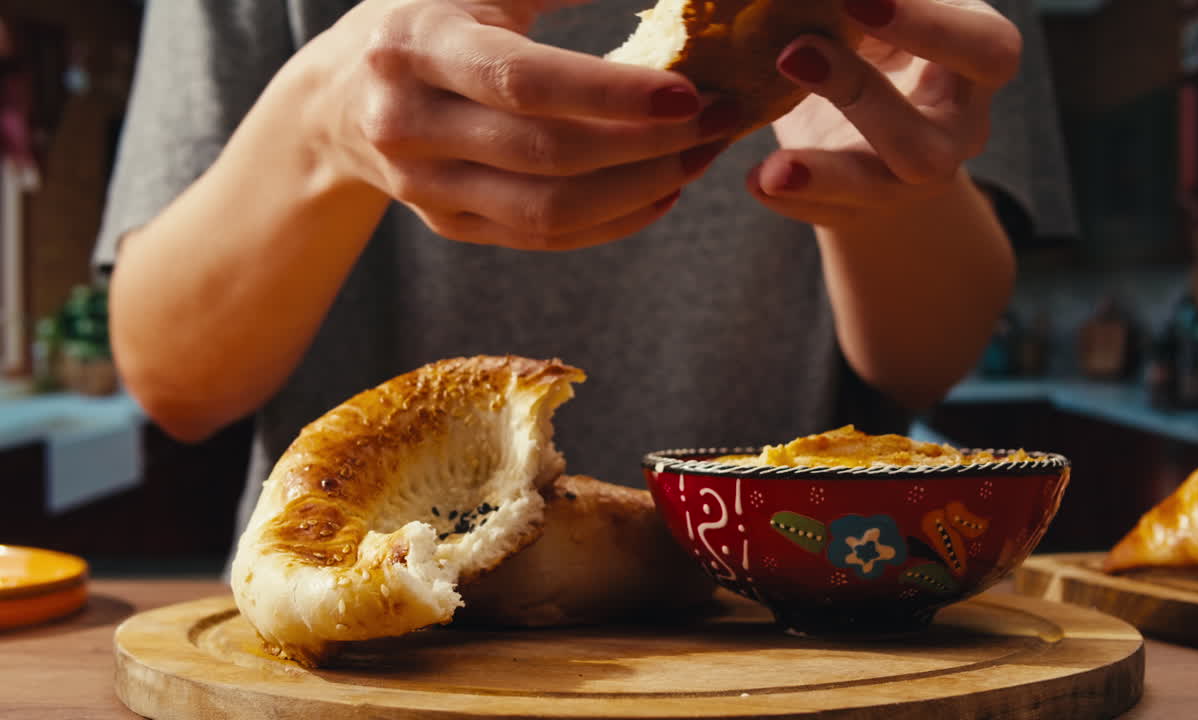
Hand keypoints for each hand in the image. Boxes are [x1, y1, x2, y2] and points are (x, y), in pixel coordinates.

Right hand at [303, 0, 739, 249]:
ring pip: (547, 212)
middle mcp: (410, 124)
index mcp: (417, 45)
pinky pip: (542, 239)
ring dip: (638, 191)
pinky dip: (611, 222)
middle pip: (545, 156)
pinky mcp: (449, 226)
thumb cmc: (426, 19)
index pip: (522, 81)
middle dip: (645, 146)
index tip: (687, 94)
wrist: (338, 99)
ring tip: (698, 159)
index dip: (609, 94)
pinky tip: (660, 193)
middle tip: (716, 123)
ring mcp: (426, 187)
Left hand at [753, 0, 1021, 228]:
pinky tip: (756, 179)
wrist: (869, 112)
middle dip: (858, 95)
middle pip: (926, 141)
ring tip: (773, 166)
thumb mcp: (880, 15)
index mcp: (977, 66)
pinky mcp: (859, 208)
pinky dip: (789, 199)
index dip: (930, 29)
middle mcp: (955, 133)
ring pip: (876, 188)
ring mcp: (909, 180)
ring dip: (822, 174)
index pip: (986, 52)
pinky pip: (827, 213)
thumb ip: (866, 3)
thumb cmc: (882, 39)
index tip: (857, 0)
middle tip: (794, 52)